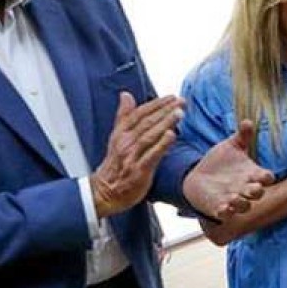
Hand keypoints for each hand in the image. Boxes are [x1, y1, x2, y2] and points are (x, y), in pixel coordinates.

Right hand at [92, 93, 183, 219]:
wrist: (104, 192)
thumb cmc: (115, 164)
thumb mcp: (116, 137)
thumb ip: (124, 115)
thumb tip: (126, 95)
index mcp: (120, 133)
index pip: (139, 114)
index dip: (155, 104)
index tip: (171, 97)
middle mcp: (125, 143)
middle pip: (146, 122)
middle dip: (165, 110)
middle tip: (181, 101)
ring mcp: (131, 157)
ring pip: (149, 136)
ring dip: (165, 123)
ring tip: (179, 113)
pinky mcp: (139, 171)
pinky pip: (151, 155)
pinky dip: (161, 145)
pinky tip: (172, 135)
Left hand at [180, 119, 274, 221]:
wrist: (198, 178)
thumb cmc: (220, 162)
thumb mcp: (231, 147)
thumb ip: (241, 136)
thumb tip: (247, 121)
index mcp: (251, 174)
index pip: (266, 178)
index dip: (267, 178)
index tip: (265, 176)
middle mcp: (244, 188)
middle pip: (257, 194)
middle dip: (256, 192)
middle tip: (254, 188)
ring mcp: (232, 199)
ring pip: (243, 206)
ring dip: (240, 203)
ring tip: (234, 198)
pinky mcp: (219, 208)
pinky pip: (225, 214)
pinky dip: (225, 212)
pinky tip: (222, 208)